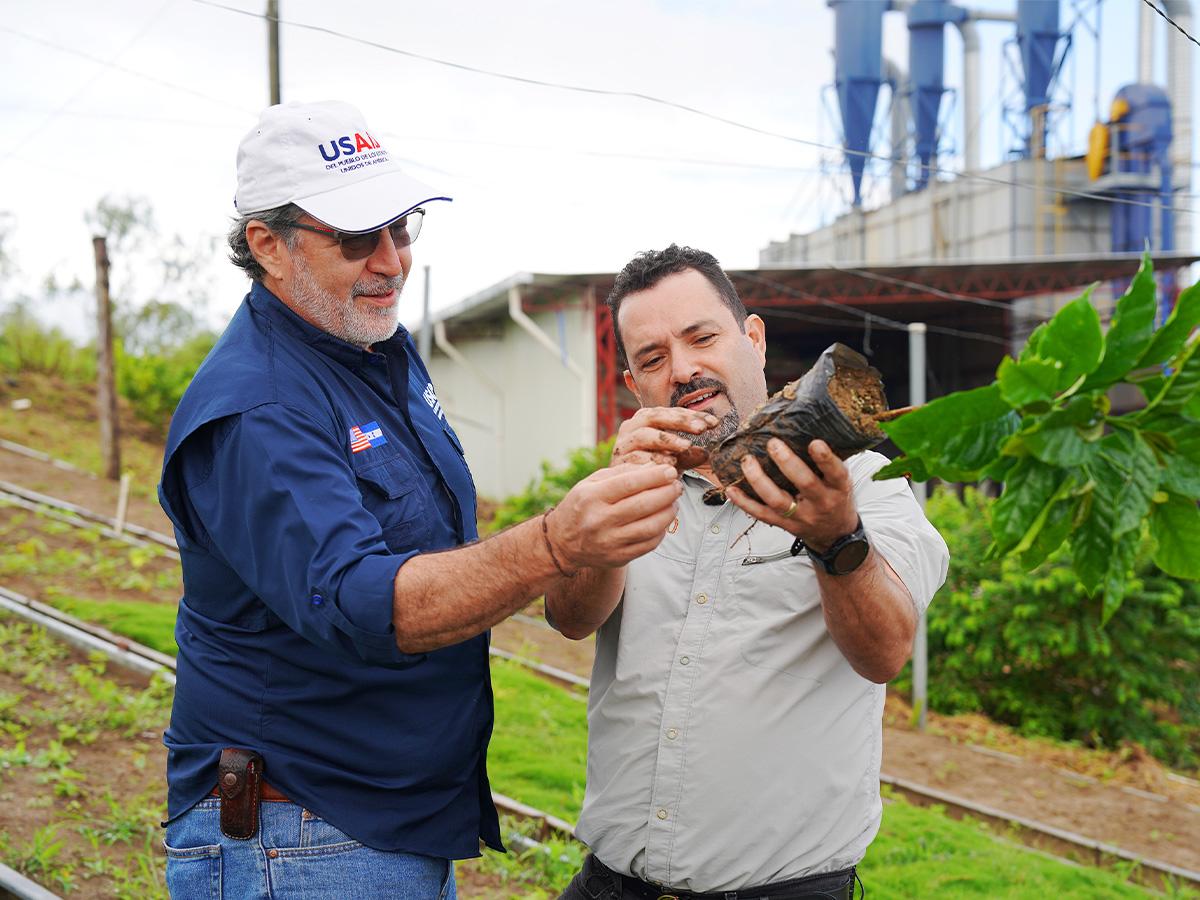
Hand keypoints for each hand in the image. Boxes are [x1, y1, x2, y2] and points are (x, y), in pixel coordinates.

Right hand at [549, 463, 681, 569]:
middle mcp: (599, 521)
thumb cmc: (581, 506)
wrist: (562, 543)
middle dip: (667, 493)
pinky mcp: (618, 558)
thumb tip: (654, 468)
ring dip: (669, 513)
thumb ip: (621, 473)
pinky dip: (661, 531)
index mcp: (591, 497)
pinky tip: (663, 521)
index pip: (629, 484)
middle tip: (677, 486)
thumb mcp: (591, 482)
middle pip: (644, 505)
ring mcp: (609, 542)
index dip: (654, 477)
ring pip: (650, 527)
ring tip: (673, 503)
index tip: (670, 472)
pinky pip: (649, 544)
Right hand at [610, 407, 717, 471]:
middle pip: (656, 416)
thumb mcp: (675, 457)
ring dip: (667, 439)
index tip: (714, 423)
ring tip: (686, 446)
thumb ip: (689, 453)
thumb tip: (706, 453)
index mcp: (647, 419)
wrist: (627, 487)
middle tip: (701, 429)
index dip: (693, 416)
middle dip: (680, 421)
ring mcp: (624, 443)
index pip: (672, 412)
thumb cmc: (653, 466)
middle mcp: (632, 426)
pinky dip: (654, 460)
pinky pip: (636, 458)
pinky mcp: (618, 461)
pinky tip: (670, 464)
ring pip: (644, 435)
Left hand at [725, 438, 857, 551]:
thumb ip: (828, 459)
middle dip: (787, 463)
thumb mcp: (841, 479)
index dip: (825, 458)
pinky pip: (761, 514)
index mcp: (838, 488)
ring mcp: (801, 516)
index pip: (836, 472)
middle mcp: (821, 502)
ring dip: (759, 480)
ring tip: (748, 461)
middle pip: (804, 483)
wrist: (834, 532)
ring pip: (777, 500)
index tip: (815, 442)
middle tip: (773, 444)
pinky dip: (744, 502)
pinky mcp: (784, 524)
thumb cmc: (836, 496)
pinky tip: (731, 489)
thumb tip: (810, 425)